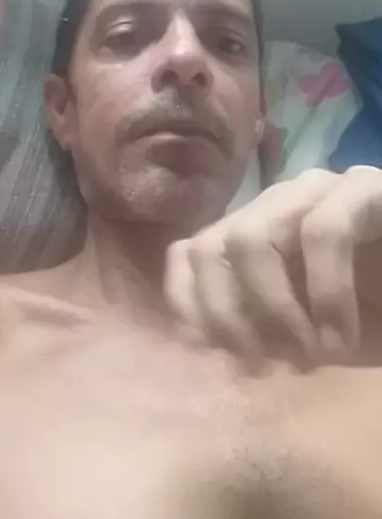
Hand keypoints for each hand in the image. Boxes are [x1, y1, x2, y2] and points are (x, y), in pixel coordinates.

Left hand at [165, 167, 381, 364]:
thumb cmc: (369, 317)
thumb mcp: (301, 335)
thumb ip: (248, 327)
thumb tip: (188, 333)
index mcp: (255, 232)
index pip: (188, 252)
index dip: (190, 305)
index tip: (220, 356)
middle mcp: (277, 202)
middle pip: (212, 247)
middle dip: (231, 317)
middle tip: (268, 363)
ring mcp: (319, 188)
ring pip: (252, 236)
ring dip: (274, 310)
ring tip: (314, 355)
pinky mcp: (365, 187)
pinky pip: (323, 231)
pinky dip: (325, 296)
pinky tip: (344, 336)